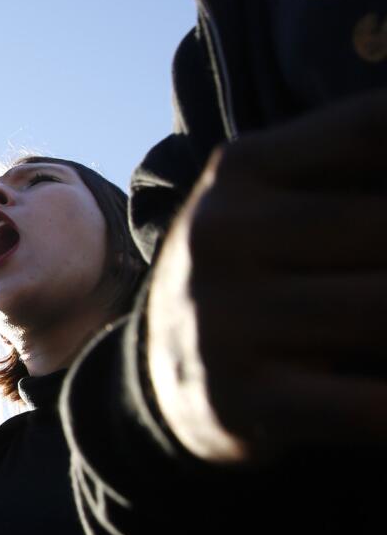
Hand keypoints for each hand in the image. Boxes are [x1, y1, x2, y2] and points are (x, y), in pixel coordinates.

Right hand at [145, 88, 386, 463]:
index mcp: (243, 169)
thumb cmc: (264, 273)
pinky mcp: (236, 399)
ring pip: (381, 311)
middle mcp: (220, 235)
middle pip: (383, 227)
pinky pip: (367, 405)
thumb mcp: (285, 196)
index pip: (373, 129)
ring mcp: (220, 319)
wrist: (169, 373)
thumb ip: (362, 160)